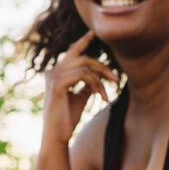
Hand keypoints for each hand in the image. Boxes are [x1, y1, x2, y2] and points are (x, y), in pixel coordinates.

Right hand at [41, 28, 119, 145]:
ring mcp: (53, 77)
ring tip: (105, 94)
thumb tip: (96, 78)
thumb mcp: (79, 97)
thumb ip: (86, 85)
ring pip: (84, 65)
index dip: (84, 41)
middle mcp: (52, 72)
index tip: (94, 33)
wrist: (57, 137)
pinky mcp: (57, 84)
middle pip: (83, 58)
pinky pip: (82, 75)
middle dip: (102, 67)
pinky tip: (99, 94)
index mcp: (56, 73)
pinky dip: (94, 83)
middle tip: (116, 79)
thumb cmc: (67, 119)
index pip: (72, 53)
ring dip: (100, 79)